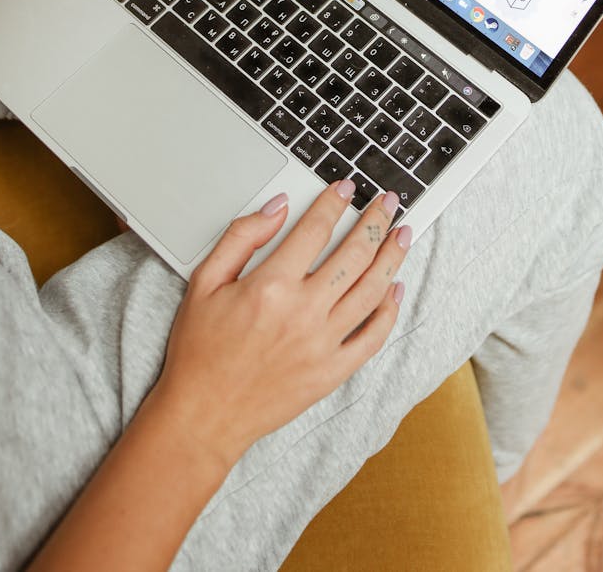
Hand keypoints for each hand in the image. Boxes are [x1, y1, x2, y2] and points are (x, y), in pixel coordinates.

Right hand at [153, 180, 409, 473]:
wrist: (203, 415)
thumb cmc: (199, 350)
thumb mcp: (204, 282)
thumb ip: (241, 237)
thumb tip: (277, 207)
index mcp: (271, 285)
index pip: (316, 230)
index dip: (334, 203)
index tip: (347, 188)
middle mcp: (303, 312)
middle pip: (355, 254)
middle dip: (376, 221)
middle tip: (389, 203)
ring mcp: (323, 344)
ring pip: (373, 289)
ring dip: (393, 256)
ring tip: (403, 234)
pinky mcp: (332, 372)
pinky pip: (373, 336)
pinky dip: (390, 310)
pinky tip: (396, 288)